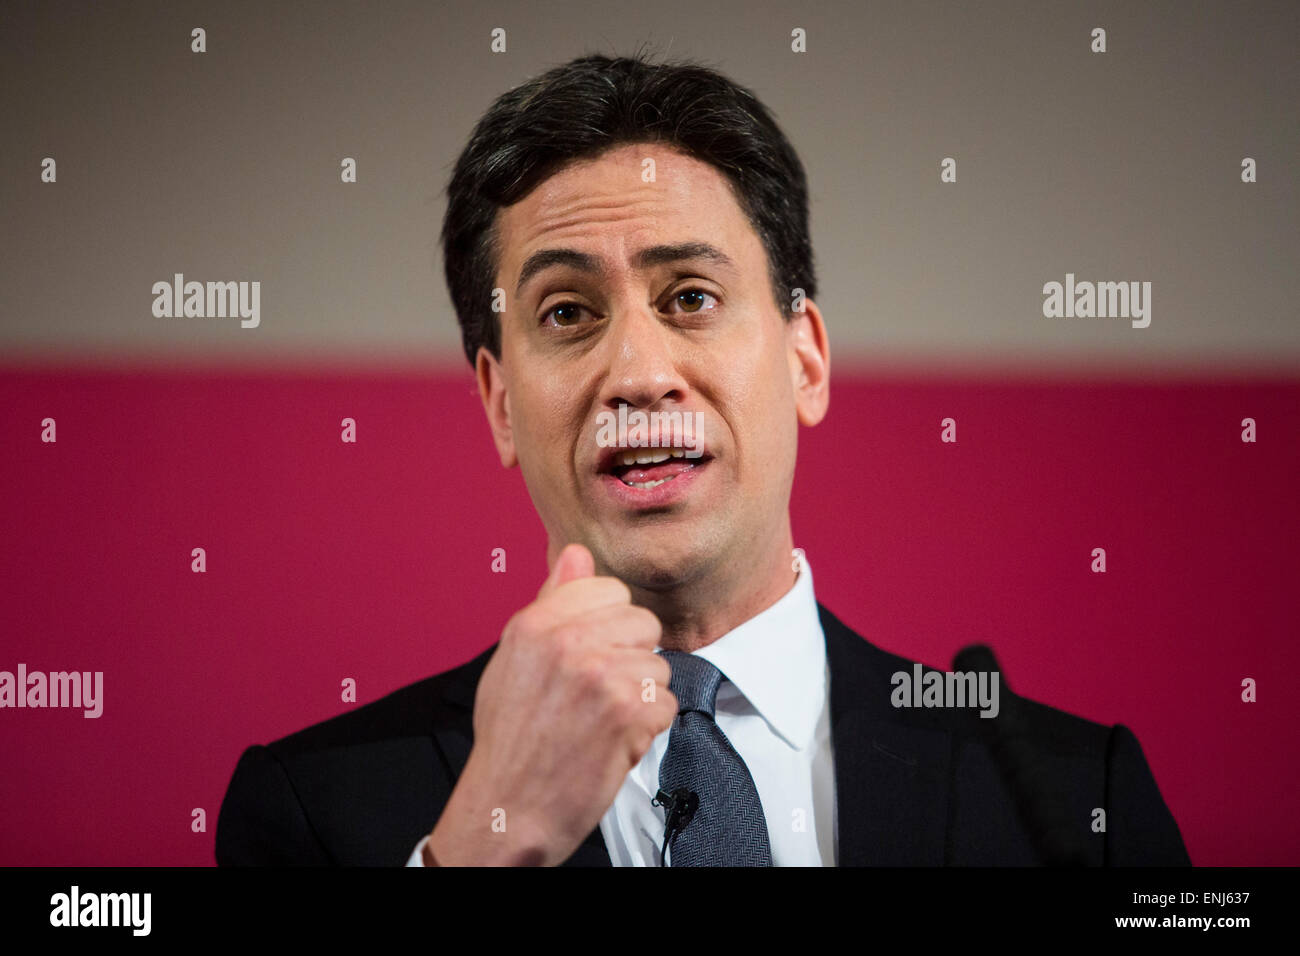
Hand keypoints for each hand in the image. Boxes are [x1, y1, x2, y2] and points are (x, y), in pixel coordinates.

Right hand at [426, 543, 675, 864]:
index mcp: (536, 623)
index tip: (591, 653)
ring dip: (641, 698)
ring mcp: (600, 675)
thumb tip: (576, 556)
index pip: (610, 589)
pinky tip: (612, 741)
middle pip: (643, 623)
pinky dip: (647, 729)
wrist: (509, 808)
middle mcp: (568, 642)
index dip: (609, 626)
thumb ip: (552, 602)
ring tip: (601, 721)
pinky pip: (666, 704)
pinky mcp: (627, 712)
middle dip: (631, 659)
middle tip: (596, 694)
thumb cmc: (512, 740)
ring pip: (659, 665)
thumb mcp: (515, 658)